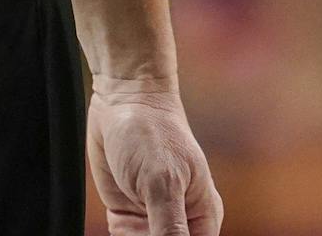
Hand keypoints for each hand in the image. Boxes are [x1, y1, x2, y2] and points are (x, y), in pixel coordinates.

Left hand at [88, 83, 222, 235]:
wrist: (122, 99)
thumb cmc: (152, 131)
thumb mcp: (162, 183)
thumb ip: (170, 231)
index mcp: (203, 216)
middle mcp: (181, 222)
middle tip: (136, 233)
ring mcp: (153, 220)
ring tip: (126, 225)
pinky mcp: (128, 217)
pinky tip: (118, 226)